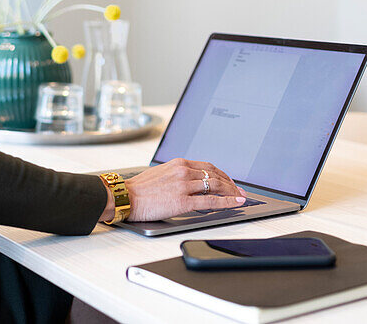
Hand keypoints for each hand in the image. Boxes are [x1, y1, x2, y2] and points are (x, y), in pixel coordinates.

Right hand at [122, 158, 245, 221]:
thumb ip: (177, 174)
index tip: (229, 181)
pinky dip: (227, 202)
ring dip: (232, 192)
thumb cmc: (139, 189)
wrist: (126, 197)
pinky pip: (211, 201)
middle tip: (240, 190)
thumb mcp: (161, 173)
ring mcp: (184, 186)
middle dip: (231, 183)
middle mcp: (183, 171)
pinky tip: (236, 203)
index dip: (223, 174)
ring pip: (216, 187)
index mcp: (179, 163)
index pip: (208, 166)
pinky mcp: (183, 201)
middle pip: (216, 175)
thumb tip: (191, 182)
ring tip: (241, 197)